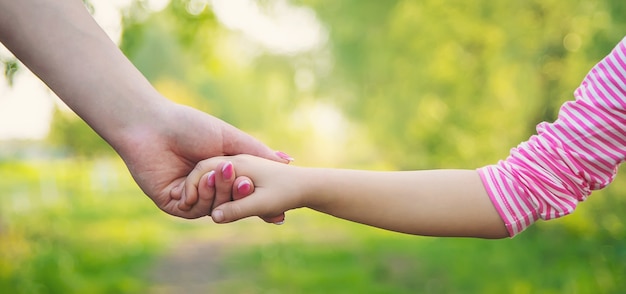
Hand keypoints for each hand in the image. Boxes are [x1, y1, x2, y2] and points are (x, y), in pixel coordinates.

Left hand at [113, 103, 291, 218]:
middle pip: (230, 203)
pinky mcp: (171, 203)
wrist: (153, 126)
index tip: (276, 200)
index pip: (242, 192)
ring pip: (213, 208)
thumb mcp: (231, 139)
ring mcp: (189, 197)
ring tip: (219, 173)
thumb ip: (259, 152)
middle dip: (239, 193)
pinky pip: (192, 210)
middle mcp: (206, 188)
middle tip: (246, 183)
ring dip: (219, 193)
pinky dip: (200, 198)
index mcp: (220, 173)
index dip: (256, 195)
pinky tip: (200, 181)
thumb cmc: (191, 126)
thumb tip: (288, 160)